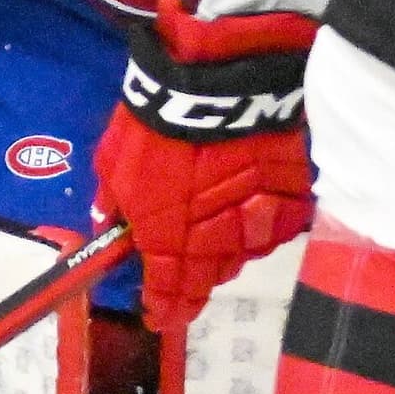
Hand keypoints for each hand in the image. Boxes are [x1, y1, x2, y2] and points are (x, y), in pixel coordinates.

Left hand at [91, 0, 316, 334]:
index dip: (164, 308)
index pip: (169, 292)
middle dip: (193, 282)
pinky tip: (248, 207)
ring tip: (214, 229)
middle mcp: (216, 242)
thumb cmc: (159, 117)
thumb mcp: (114, 158)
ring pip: (242, 255)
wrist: (220, 78)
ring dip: (226, 251)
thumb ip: (110, 197)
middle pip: (208, 280)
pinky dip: (260, 224)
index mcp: (168, 240)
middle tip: (182, 275)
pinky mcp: (291, 200)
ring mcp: (258, 222)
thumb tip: (104, 219)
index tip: (158, 315)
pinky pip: (274, 228)